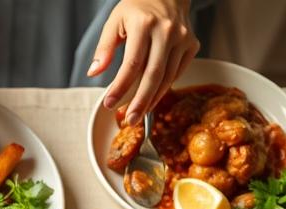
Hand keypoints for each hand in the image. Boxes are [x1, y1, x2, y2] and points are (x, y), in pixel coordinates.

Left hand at [89, 0, 198, 124]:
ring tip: (138, 114)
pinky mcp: (192, 45)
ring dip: (152, 99)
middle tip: (130, 120)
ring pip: (167, 78)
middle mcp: (167, 31)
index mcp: (144, 24)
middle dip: (140, 101)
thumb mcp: (115, 21)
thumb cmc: (138, 7)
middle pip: (153, 75)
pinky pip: (177, 73)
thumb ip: (104, 48)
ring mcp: (183, 39)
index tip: (109, 104)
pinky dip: (164, 87)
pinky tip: (152, 97)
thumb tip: (94, 73)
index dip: (120, 87)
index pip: (132, 63)